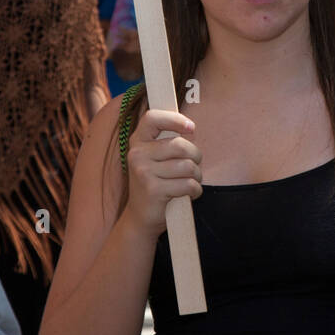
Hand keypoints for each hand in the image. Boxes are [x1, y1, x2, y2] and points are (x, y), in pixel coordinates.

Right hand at [123, 108, 202, 238]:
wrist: (140, 217)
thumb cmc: (155, 183)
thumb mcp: (156, 158)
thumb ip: (168, 141)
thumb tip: (190, 127)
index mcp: (138, 141)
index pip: (152, 118)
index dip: (174, 119)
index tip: (191, 128)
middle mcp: (137, 154)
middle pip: (180, 145)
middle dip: (196, 156)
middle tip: (194, 166)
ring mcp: (143, 172)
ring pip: (188, 166)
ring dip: (197, 176)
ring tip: (191, 181)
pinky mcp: (153, 190)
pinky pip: (188, 184)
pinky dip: (195, 190)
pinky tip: (189, 194)